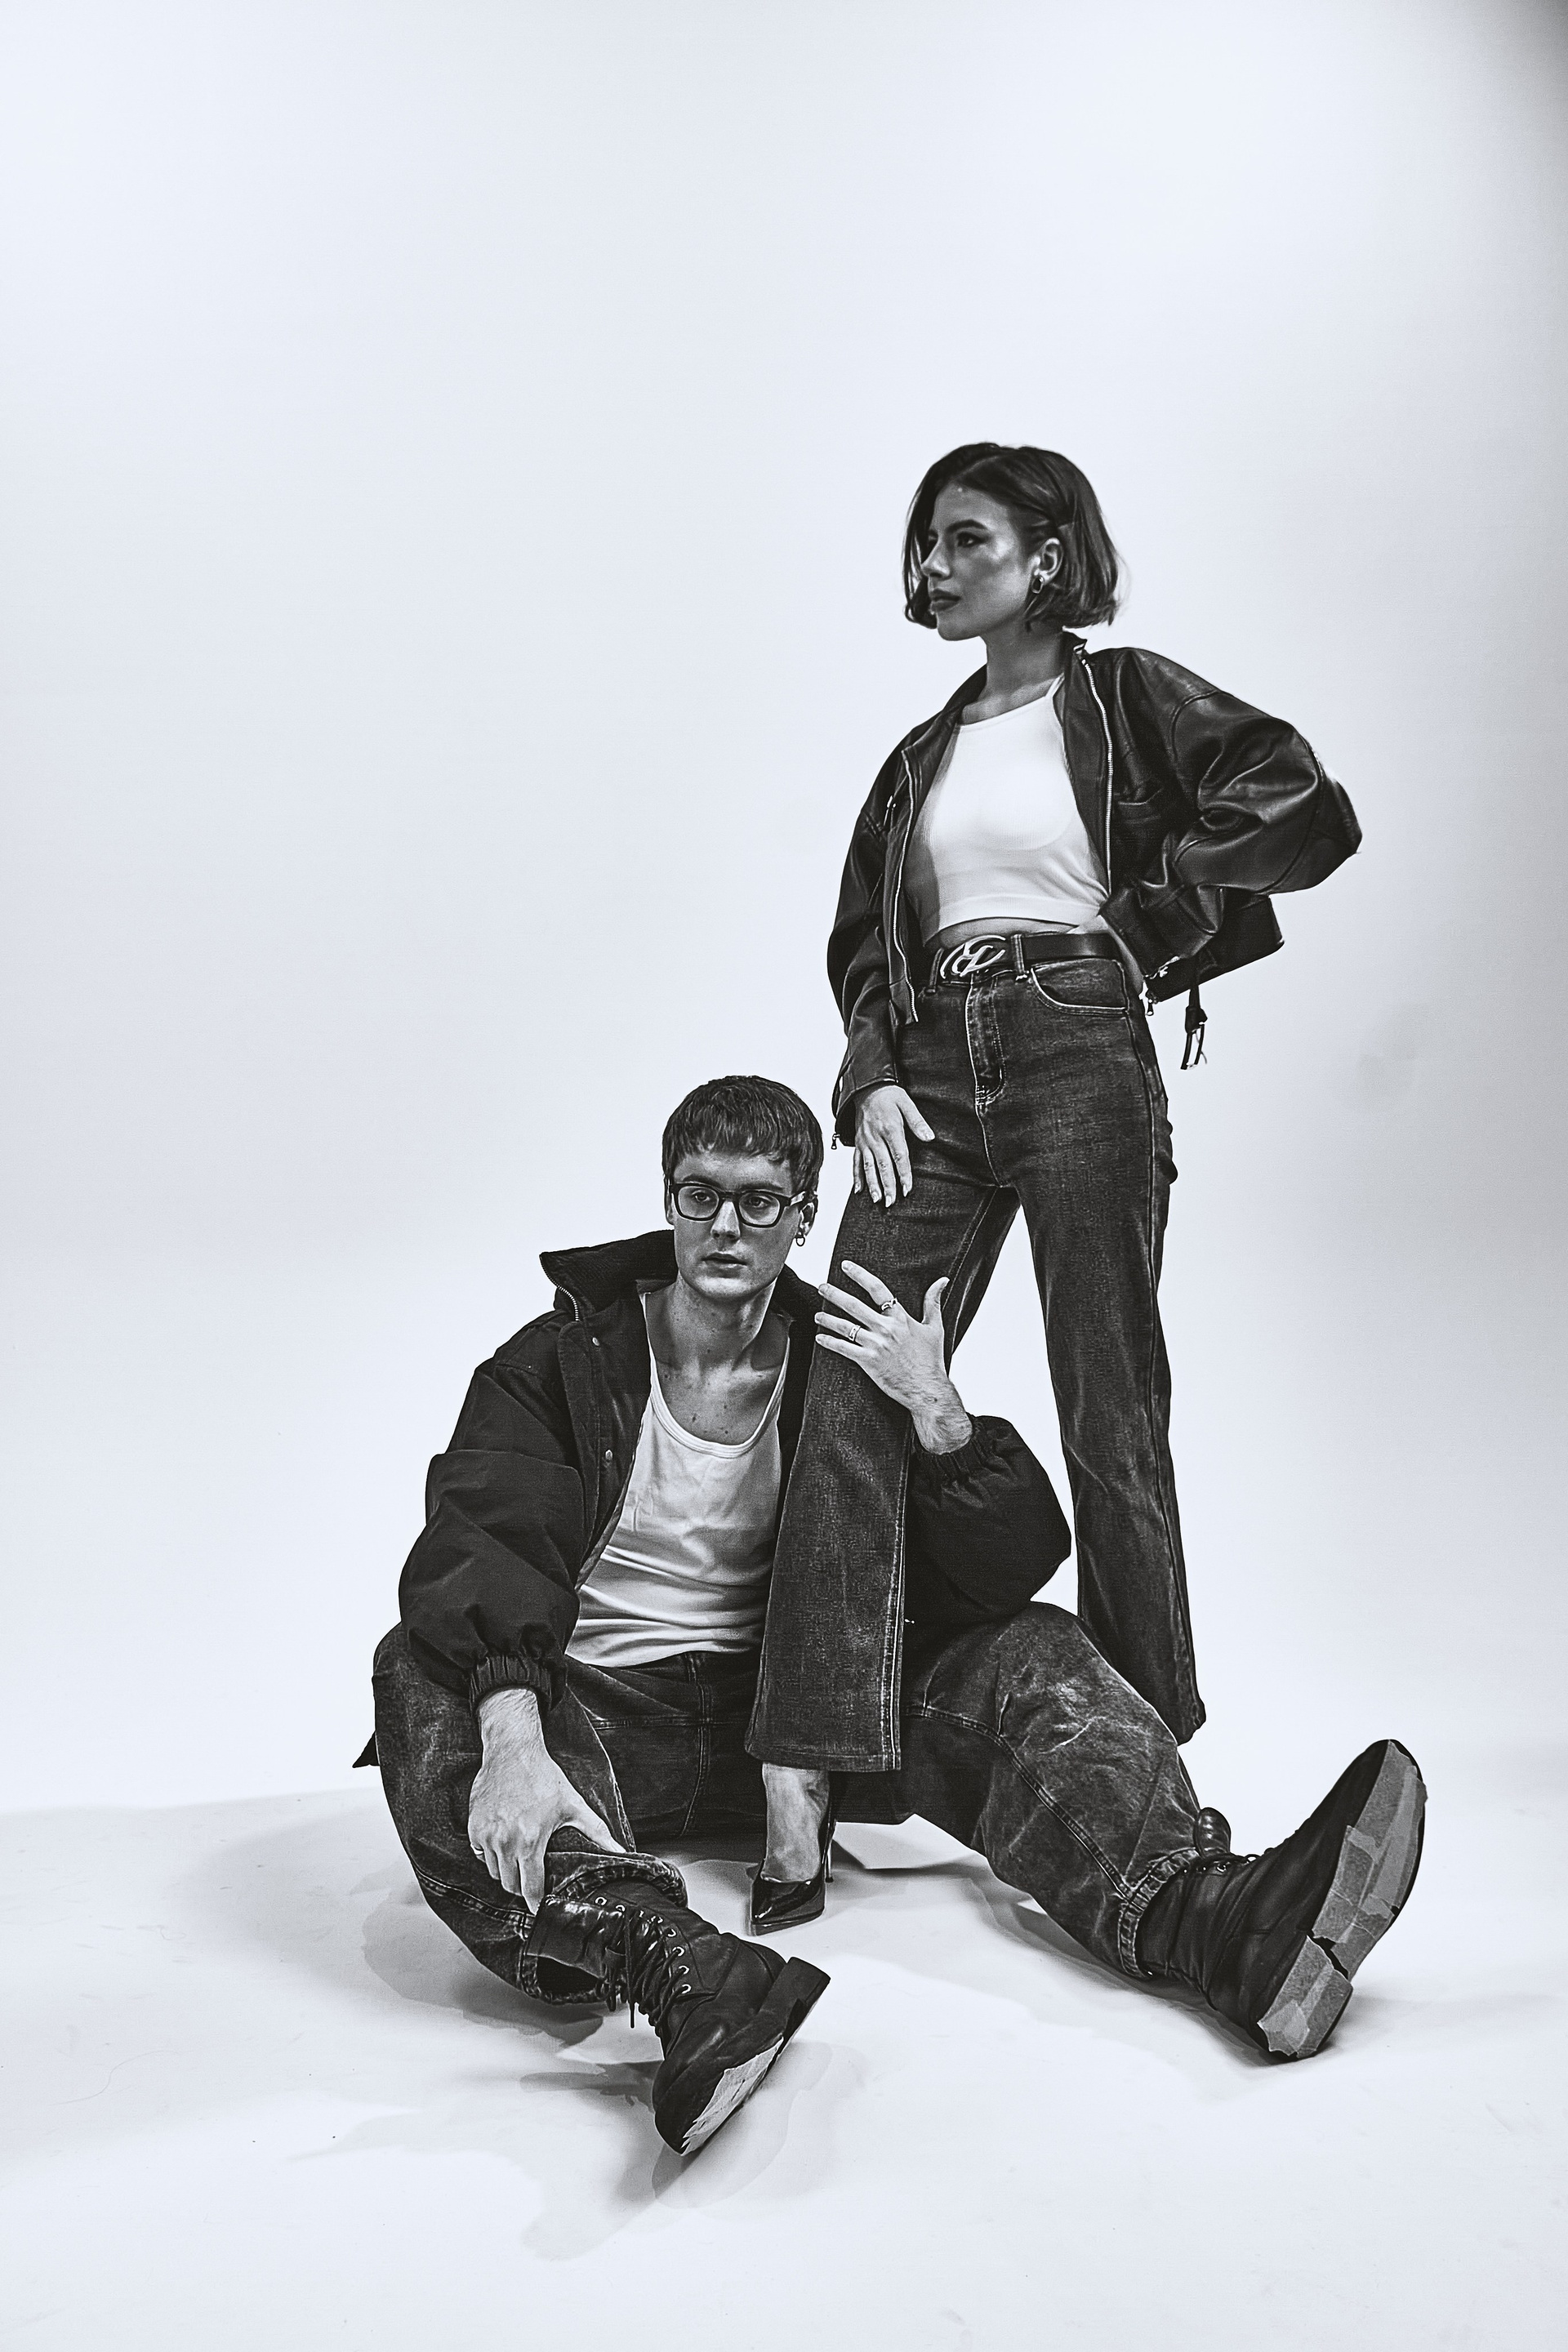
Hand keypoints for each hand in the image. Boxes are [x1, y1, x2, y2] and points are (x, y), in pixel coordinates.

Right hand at [470, 1688, 623, 1907]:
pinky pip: (480, 1854)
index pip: (530, 1888)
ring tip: (519, 1858)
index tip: (539, 1908)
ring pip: (494, 1871)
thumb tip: (621, 1851)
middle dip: (521, 1887)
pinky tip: (503, 1843)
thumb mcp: (574, 1804)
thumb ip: (597, 1831)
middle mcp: (505, 1842)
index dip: (536, 1901)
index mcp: (530, 1841)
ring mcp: (486, 1835)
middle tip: (531, 1879)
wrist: (512, 1751)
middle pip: (510, 1884)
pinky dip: (490, 1855)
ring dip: (506, 1870)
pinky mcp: (473, 1827)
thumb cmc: (545, 1778)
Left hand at [814, 1261, 973, 1453]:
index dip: (859, 1275)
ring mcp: (876, 1345)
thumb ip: (933, 1302)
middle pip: (854, 1305)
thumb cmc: (931, 1360)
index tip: (846, 1266)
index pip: (877, 1289)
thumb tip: (942, 1280)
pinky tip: (820, 1338)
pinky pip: (843, 1349)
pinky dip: (830, 1342)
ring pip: (845, 1326)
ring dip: (827, 1319)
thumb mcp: (935, 1328)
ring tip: (817, 1315)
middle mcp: (886, 1329)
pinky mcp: (868, 1361)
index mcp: (900, 1318)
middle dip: (834, 1294)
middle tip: (822, 1286)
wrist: (927, 1388)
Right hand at [854, 1085, 933, 1205]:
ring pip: (868, 1167)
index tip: (907, 1189)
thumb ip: (917, 1122)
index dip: (904, 1174)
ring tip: (877, 1199)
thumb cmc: (889, 1095)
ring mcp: (865, 1141)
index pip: (899, 1156)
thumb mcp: (907, 1104)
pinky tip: (859, 1190)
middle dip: (888, 1185)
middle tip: (891, 1202)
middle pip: (883, 1166)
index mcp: (890, 1129)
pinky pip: (856, 1161)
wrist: (867, 1088)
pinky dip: (856, 1176)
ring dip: (872, 1184)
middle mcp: (875, 1138)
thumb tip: (929, 1137)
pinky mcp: (858, 1142)